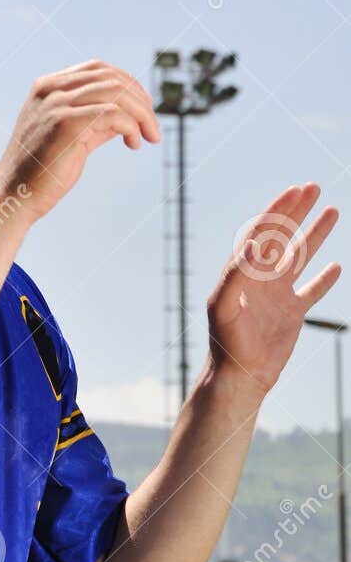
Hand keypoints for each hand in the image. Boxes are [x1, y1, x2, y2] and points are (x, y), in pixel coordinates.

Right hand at [0, 60, 159, 222]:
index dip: (127, 82)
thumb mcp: (71, 134)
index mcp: (47, 87)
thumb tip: (130, 114)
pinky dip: (132, 127)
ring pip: (116, 92)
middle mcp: (51, 90)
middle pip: (111, 77)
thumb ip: (96, 119)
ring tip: (150, 135)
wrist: (16, 194)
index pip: (97, 68)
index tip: (145, 106)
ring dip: (142, 114)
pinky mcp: (66, 124)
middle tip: (152, 125)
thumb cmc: (43, 169)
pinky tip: (133, 143)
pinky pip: (113, 114)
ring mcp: (57, 104)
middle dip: (140, 98)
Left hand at [208, 184, 340, 397]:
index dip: (278, 209)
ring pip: (301, 256)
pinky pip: (312, 291)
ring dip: (316, 234)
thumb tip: (253, 244)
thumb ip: (236, 275)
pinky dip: (323, 279)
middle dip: (297, 211)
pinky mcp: (292, 314)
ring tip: (332, 211)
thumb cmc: (226, 341)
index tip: (295, 190)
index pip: (263, 231)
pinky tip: (336, 266)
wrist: (240, 376)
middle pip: (283, 235)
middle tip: (314, 186)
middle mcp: (260, 277)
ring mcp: (277, 294)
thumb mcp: (225, 306)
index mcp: (242, 270)